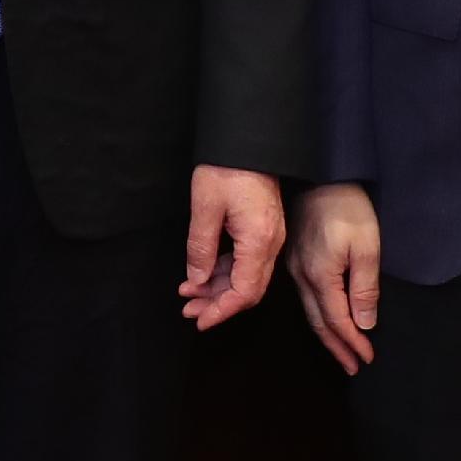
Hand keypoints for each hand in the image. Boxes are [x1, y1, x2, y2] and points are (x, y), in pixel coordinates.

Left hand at [180, 167, 286, 330]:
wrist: (249, 141)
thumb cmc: (226, 168)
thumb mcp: (205, 207)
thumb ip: (201, 248)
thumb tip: (197, 279)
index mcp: (259, 241)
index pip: (244, 292)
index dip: (222, 311)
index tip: (200, 320)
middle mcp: (270, 244)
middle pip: (248, 289)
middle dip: (219, 304)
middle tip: (190, 310)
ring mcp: (270, 237)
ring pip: (247, 277)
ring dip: (219, 289)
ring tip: (190, 294)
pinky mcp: (264, 230)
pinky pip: (247, 261)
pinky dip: (225, 271)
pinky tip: (204, 273)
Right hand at [291, 183, 381, 374]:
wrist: (323, 177)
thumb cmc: (348, 208)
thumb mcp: (366, 247)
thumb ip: (364, 289)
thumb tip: (363, 325)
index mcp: (320, 275)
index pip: (337, 320)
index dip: (353, 343)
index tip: (366, 360)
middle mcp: (302, 276)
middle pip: (319, 322)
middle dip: (337, 348)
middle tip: (352, 368)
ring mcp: (295, 267)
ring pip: (309, 312)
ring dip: (327, 335)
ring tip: (342, 353)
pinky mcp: (294, 258)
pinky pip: (305, 298)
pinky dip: (318, 316)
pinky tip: (325, 320)